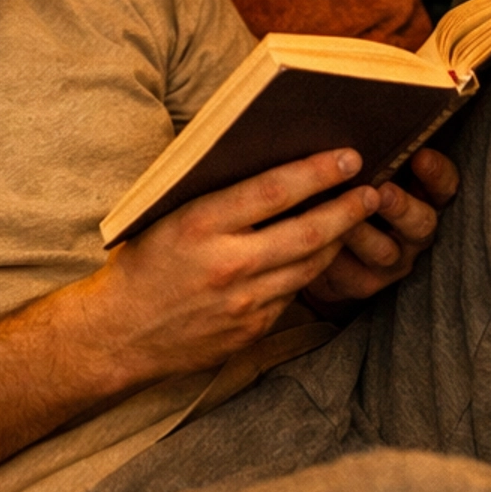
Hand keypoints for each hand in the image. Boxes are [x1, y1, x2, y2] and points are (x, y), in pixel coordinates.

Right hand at [77, 148, 383, 383]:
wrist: (119, 335)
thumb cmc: (142, 263)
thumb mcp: (168, 215)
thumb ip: (218, 195)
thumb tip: (272, 160)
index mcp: (200, 224)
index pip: (275, 190)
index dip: (318, 172)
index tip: (349, 157)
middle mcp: (227, 264)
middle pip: (307, 231)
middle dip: (347, 208)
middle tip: (372, 189)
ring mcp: (243, 302)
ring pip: (310, 265)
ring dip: (338, 239)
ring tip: (356, 216)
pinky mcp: (252, 330)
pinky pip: (292, 294)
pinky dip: (309, 270)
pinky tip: (319, 253)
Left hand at [301, 147, 458, 311]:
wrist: (329, 243)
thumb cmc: (352, 189)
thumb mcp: (371, 169)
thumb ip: (375, 153)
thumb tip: (357, 115)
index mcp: (425, 198)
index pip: (445, 186)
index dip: (436, 173)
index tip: (420, 155)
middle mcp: (415, 232)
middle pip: (422, 223)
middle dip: (402, 207)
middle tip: (381, 192)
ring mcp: (392, 261)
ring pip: (384, 251)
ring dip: (362, 232)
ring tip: (340, 218)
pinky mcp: (363, 284)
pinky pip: (350, 273)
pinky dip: (332, 255)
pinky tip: (313, 239)